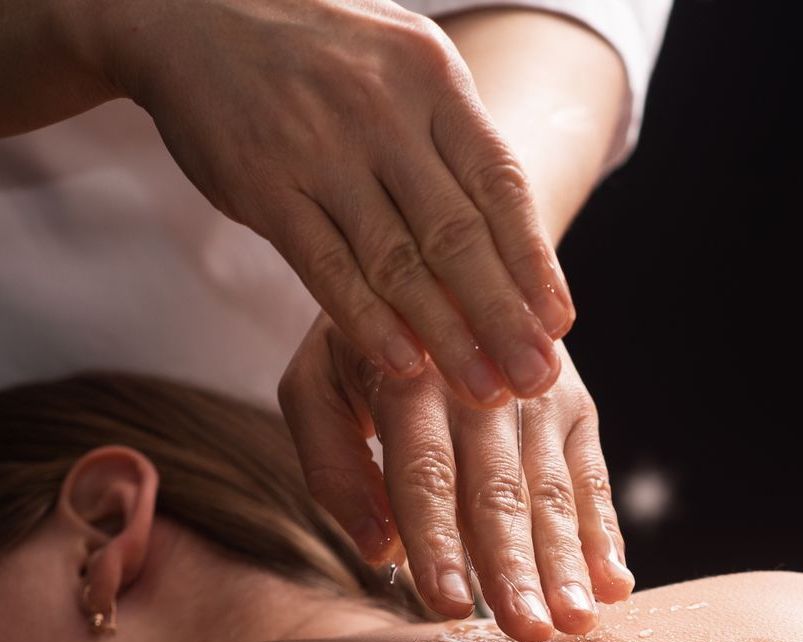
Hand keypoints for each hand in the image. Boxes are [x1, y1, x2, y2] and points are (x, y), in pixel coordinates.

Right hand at [92, 0, 573, 408]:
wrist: (193, 11)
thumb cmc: (319, 55)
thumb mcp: (400, 67)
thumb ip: (451, 145)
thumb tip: (514, 242)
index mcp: (433, 79)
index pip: (500, 183)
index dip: (534, 260)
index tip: (559, 324)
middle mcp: (384, 110)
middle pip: (458, 233)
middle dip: (504, 316)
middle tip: (536, 377)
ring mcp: (321, 149)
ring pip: (397, 261)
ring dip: (447, 336)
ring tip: (484, 391)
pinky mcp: (265, 186)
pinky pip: (326, 267)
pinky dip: (366, 322)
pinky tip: (402, 367)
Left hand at [279, 314, 634, 641]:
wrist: (447, 257)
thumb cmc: (363, 348)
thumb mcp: (316, 383)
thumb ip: (332, 465)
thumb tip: (378, 550)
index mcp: (407, 375)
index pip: (424, 471)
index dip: (437, 540)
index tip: (447, 604)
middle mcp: (480, 381)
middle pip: (498, 489)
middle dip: (514, 566)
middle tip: (528, 630)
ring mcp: (537, 392)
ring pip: (552, 490)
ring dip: (568, 562)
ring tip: (576, 621)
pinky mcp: (575, 406)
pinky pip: (592, 476)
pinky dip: (605, 532)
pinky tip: (616, 585)